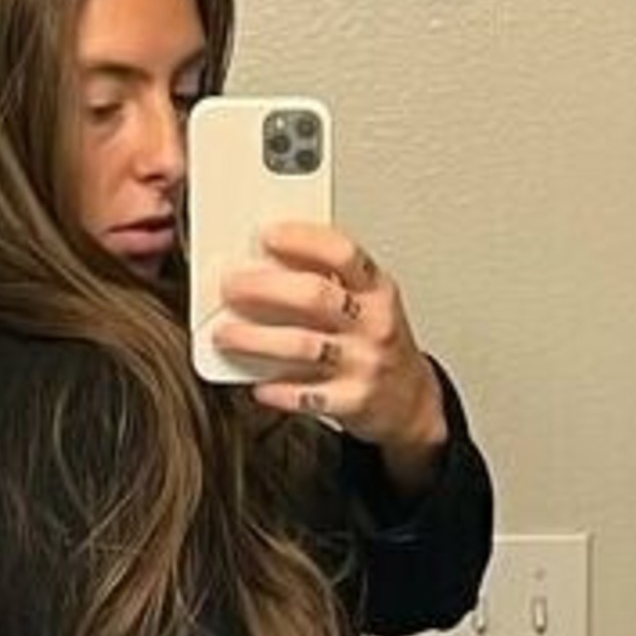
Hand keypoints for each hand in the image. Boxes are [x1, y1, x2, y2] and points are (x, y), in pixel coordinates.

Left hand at [212, 221, 448, 495]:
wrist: (410, 400)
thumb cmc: (373, 338)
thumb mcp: (363, 298)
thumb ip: (323, 277)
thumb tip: (261, 256)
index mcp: (376, 288)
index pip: (343, 253)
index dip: (303, 240)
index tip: (267, 235)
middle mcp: (374, 322)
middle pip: (316, 296)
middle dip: (265, 288)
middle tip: (230, 285)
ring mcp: (365, 362)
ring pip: (304, 346)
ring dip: (256, 339)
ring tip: (224, 334)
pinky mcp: (354, 401)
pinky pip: (307, 396)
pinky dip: (276, 390)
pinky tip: (256, 383)